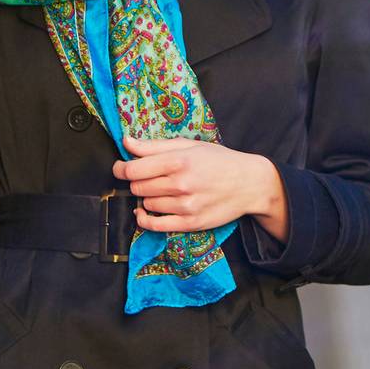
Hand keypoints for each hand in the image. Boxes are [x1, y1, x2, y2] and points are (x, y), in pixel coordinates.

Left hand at [114, 133, 287, 241]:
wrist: (249, 183)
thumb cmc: (219, 160)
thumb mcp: (189, 145)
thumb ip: (155, 146)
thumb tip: (126, 142)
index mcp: (179, 161)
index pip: (133, 170)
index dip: (120, 169)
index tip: (120, 168)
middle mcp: (181, 184)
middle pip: (137, 187)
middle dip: (136, 182)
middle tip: (146, 178)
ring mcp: (186, 206)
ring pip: (146, 204)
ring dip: (146, 198)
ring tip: (160, 190)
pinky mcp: (190, 223)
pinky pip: (155, 225)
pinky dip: (144, 220)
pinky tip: (145, 213)